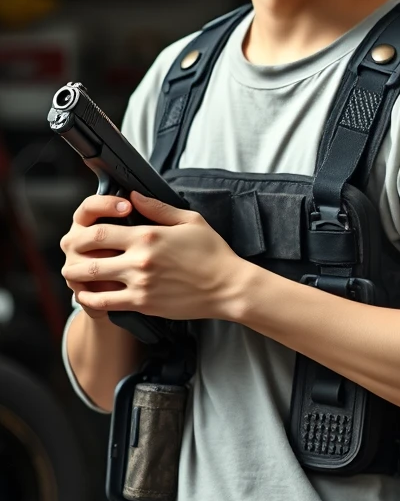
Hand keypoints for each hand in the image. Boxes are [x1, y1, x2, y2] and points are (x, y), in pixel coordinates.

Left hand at [60, 191, 246, 320]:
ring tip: (75, 273)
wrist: (227, 287)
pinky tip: (89, 295)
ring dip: (76, 277)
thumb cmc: (213, 253)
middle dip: (73, 253)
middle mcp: (140, 260)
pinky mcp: (142, 304)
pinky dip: (89, 299)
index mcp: (149, 235)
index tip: (84, 233)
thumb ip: (158, 208)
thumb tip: (133, 196)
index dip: (84, 231)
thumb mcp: (191, 221)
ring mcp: (139, 284)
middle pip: (88, 255)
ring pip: (90, 281)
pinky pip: (103, 303)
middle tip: (71, 252)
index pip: (100, 231)